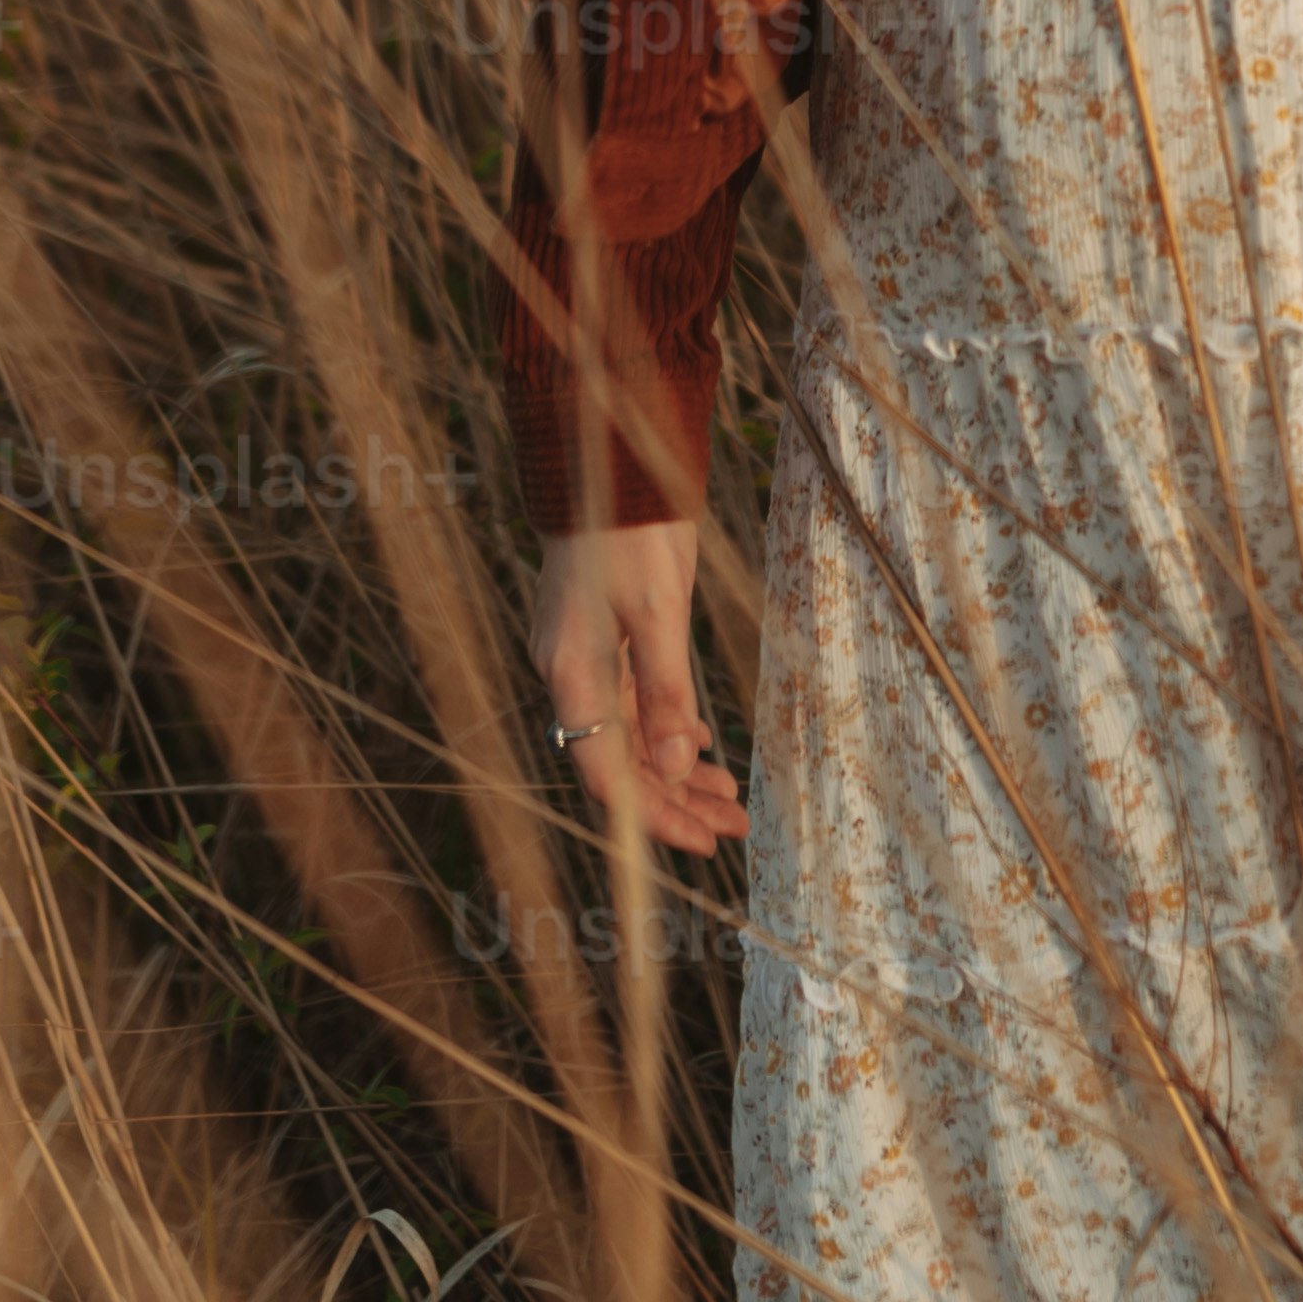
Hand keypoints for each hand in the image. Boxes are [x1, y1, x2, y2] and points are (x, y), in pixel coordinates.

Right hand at [529, 517, 745, 856]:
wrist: (613, 460)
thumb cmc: (632, 529)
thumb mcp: (659, 608)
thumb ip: (666, 688)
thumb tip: (677, 765)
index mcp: (571, 673)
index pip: (606, 772)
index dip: (652, 815)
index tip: (701, 842)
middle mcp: (570, 674)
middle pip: (620, 762)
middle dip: (675, 802)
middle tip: (731, 831)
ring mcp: (584, 657)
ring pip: (630, 737)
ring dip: (677, 772)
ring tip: (730, 801)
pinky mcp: (603, 638)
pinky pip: (632, 705)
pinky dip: (668, 731)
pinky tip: (703, 750)